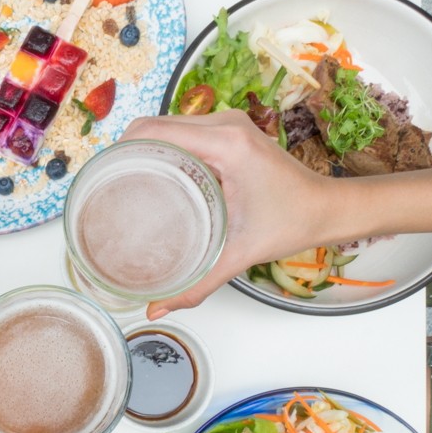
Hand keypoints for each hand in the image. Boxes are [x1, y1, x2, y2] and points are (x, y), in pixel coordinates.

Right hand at [120, 111, 333, 318]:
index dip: (122, 148)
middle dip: (128, 149)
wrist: (328, 208)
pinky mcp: (230, 131)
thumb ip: (196, 284)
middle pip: (156, 124)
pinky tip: (154, 175)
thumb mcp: (239, 254)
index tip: (102, 175)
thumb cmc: (292, 223)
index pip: (154, 131)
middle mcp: (224, 124)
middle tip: (109, 185)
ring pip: (168, 125)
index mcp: (225, 143)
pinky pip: (184, 131)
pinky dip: (165, 147)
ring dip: (145, 147)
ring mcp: (228, 124)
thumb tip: (156, 308)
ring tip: (125, 181)